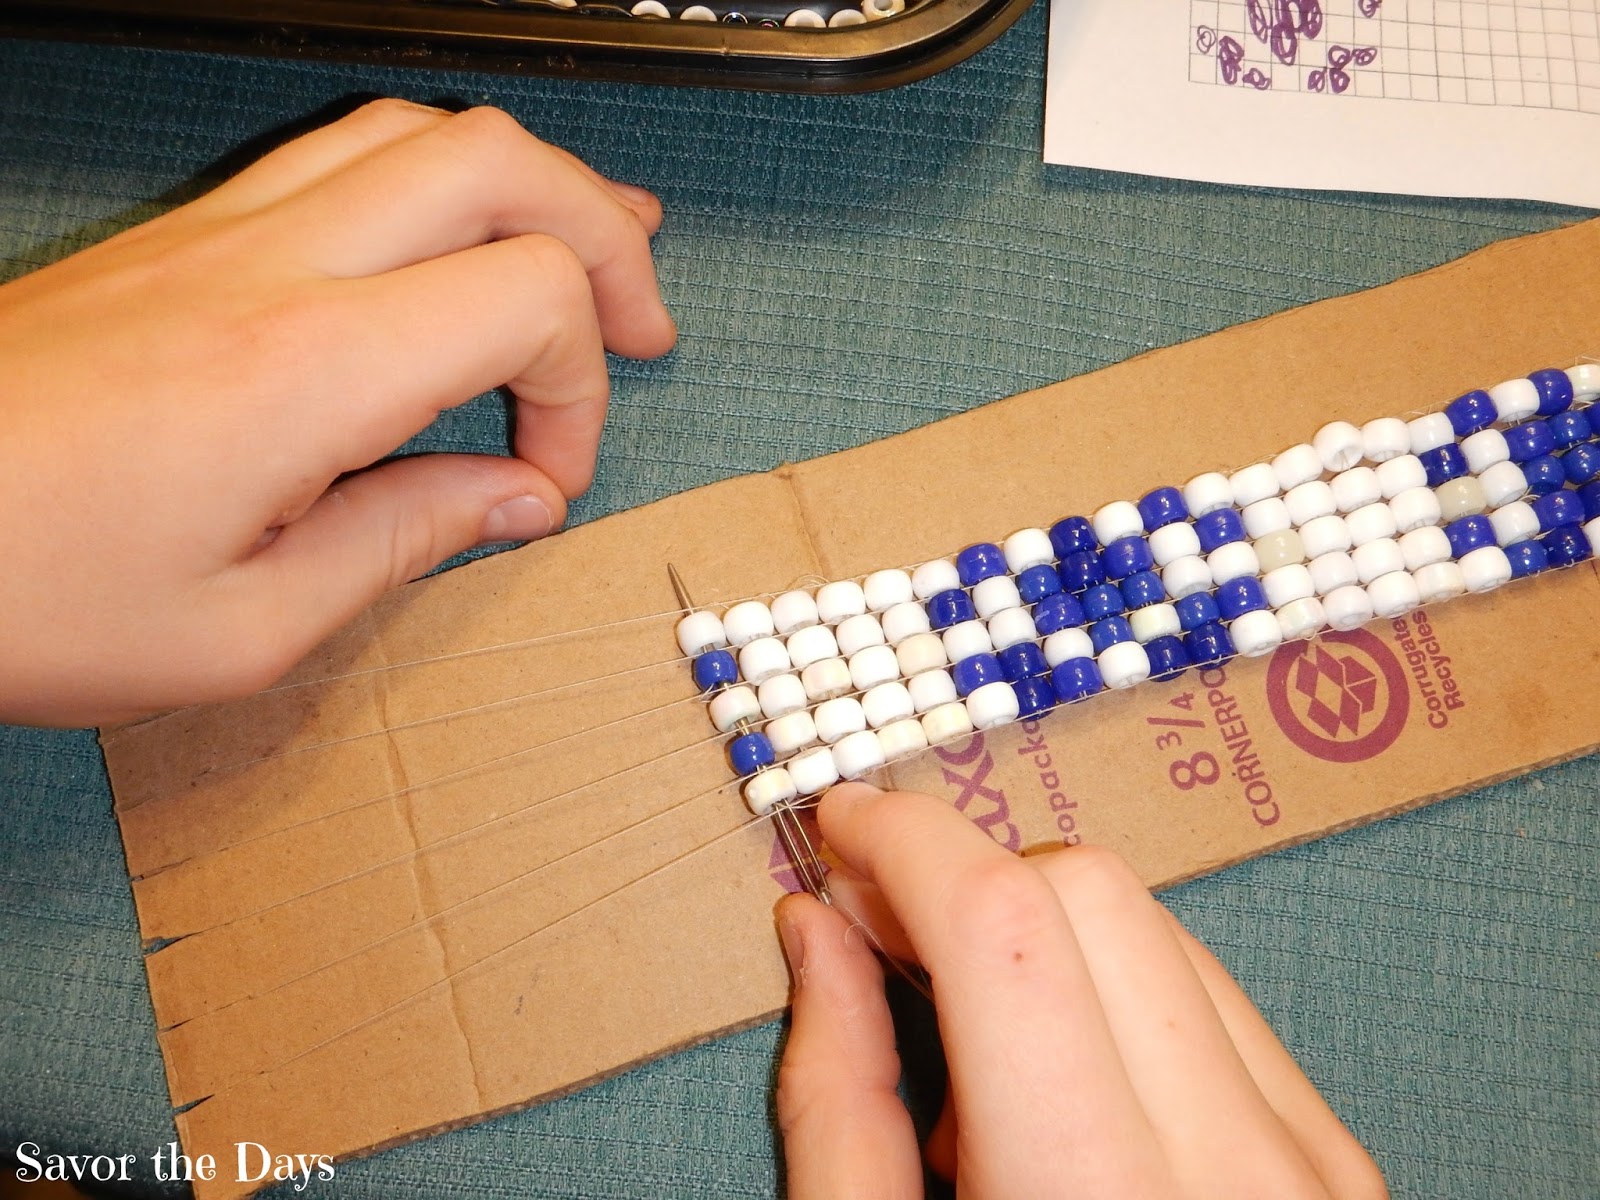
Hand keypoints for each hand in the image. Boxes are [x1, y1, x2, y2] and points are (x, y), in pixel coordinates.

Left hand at [0, 100, 675, 726]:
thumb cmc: (20, 589)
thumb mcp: (241, 629)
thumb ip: (404, 546)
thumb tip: (513, 500)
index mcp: (301, 371)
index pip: (528, 300)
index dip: (580, 392)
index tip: (544, 479)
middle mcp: (269, 267)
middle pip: (502, 165)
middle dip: (603, 237)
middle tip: (643, 323)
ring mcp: (220, 233)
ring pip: (425, 132)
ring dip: (530, 187)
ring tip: (589, 253)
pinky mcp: (183, 237)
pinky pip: (346, 154)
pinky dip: (439, 185)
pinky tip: (456, 240)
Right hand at [775, 784, 1387, 1199]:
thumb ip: (836, 1101)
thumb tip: (818, 935)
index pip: (1009, 928)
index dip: (908, 843)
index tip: (842, 827)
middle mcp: (1237, 1174)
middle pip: (1091, 900)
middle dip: (963, 879)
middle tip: (877, 926)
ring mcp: (1311, 1170)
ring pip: (1159, 933)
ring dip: (1038, 936)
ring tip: (965, 1041)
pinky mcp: (1337, 1172)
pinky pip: (1214, 1005)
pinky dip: (1112, 993)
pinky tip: (1054, 1077)